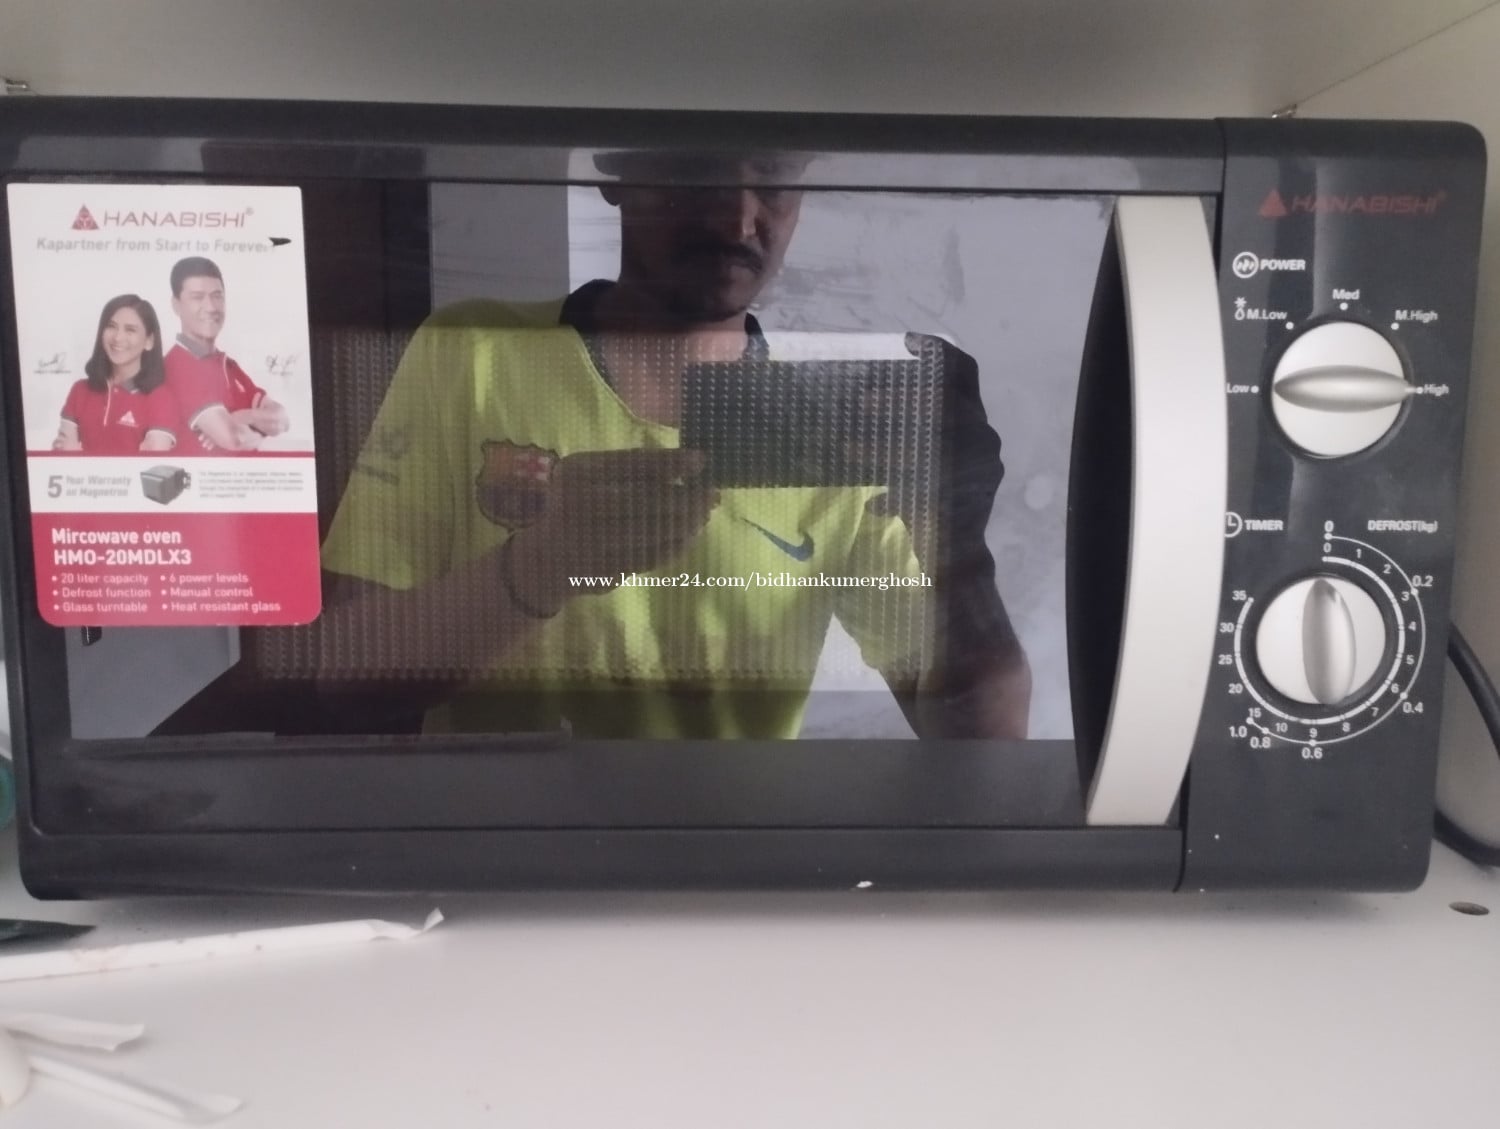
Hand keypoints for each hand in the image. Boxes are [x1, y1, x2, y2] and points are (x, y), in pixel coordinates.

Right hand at [503, 448, 718, 614]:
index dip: (670, 463)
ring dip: (686, 524)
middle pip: (647, 501)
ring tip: (703, 516)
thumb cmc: (577, 507)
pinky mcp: (602, 571)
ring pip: (652, 532)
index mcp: (577, 473)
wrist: (543, 559)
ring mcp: (589, 543)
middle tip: (712, 496)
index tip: (702, 461)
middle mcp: (578, 505)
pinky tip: (688, 537)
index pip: (631, 464)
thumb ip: (632, 470)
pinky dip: (675, 546)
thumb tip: (692, 466)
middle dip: (687, 498)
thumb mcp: (591, 478)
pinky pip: (649, 557)